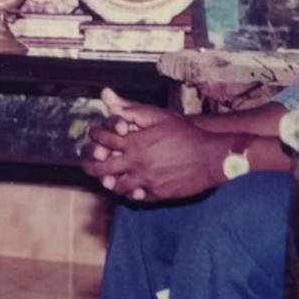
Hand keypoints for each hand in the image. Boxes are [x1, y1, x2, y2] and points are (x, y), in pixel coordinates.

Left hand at [82, 89, 222, 201]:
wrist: (210, 157)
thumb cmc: (186, 134)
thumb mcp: (160, 117)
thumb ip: (134, 111)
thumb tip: (111, 102)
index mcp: (135, 143)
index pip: (104, 140)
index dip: (95, 136)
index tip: (93, 136)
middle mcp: (136, 163)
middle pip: (103, 167)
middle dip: (91, 165)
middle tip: (87, 164)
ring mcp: (145, 181)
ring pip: (117, 186)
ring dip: (110, 181)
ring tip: (106, 178)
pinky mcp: (156, 194)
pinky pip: (135, 196)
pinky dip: (129, 193)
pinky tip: (129, 188)